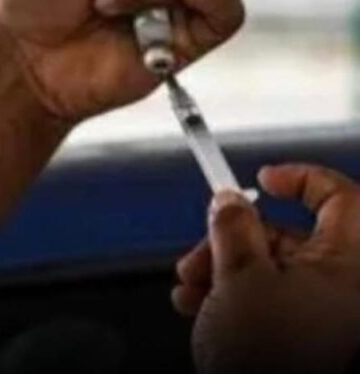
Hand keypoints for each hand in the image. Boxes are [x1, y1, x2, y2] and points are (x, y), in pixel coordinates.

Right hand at [173, 165, 359, 373]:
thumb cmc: (276, 363)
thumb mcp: (241, 280)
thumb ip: (233, 228)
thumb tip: (228, 201)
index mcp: (346, 263)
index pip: (336, 195)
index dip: (299, 177)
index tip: (264, 177)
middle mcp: (340, 286)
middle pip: (286, 235)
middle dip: (234, 238)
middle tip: (201, 248)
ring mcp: (320, 314)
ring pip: (267, 270)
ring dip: (221, 269)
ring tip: (188, 285)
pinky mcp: (299, 337)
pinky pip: (265, 300)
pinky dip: (230, 296)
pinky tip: (199, 304)